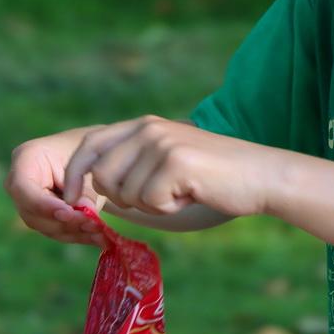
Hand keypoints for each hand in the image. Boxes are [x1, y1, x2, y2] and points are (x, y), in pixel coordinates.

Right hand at [5, 125, 108, 245]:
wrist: (90, 154)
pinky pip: (55, 231)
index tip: (68, 212)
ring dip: (74, 232)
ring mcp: (28, 202)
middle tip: (92, 224)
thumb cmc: (87, 151)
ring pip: (45, 226)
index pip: (24, 188)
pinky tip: (98, 237)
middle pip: (33, 213)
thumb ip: (83, 185)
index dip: (44, 205)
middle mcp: (19, 183)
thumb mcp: (87, 161)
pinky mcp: (41, 216)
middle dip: (64, 222)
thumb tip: (86, 212)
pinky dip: (77, 234)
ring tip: (99, 233)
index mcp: (26, 158)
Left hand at [62, 115, 280, 219]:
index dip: (74, 174)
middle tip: (157, 198)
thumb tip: (92, 192)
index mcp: (143, 125)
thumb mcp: (166, 161)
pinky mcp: (175, 162)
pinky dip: (169, 209)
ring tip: (180, 191)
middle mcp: (149, 128)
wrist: (259, 175)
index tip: (75, 201)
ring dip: (151, 205)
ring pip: (125, 193)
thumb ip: (133, 166)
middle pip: (101, 175)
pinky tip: (191, 194)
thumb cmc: (213, 178)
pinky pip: (149, 203)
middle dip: (122, 198)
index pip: (89, 145)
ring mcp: (162, 142)